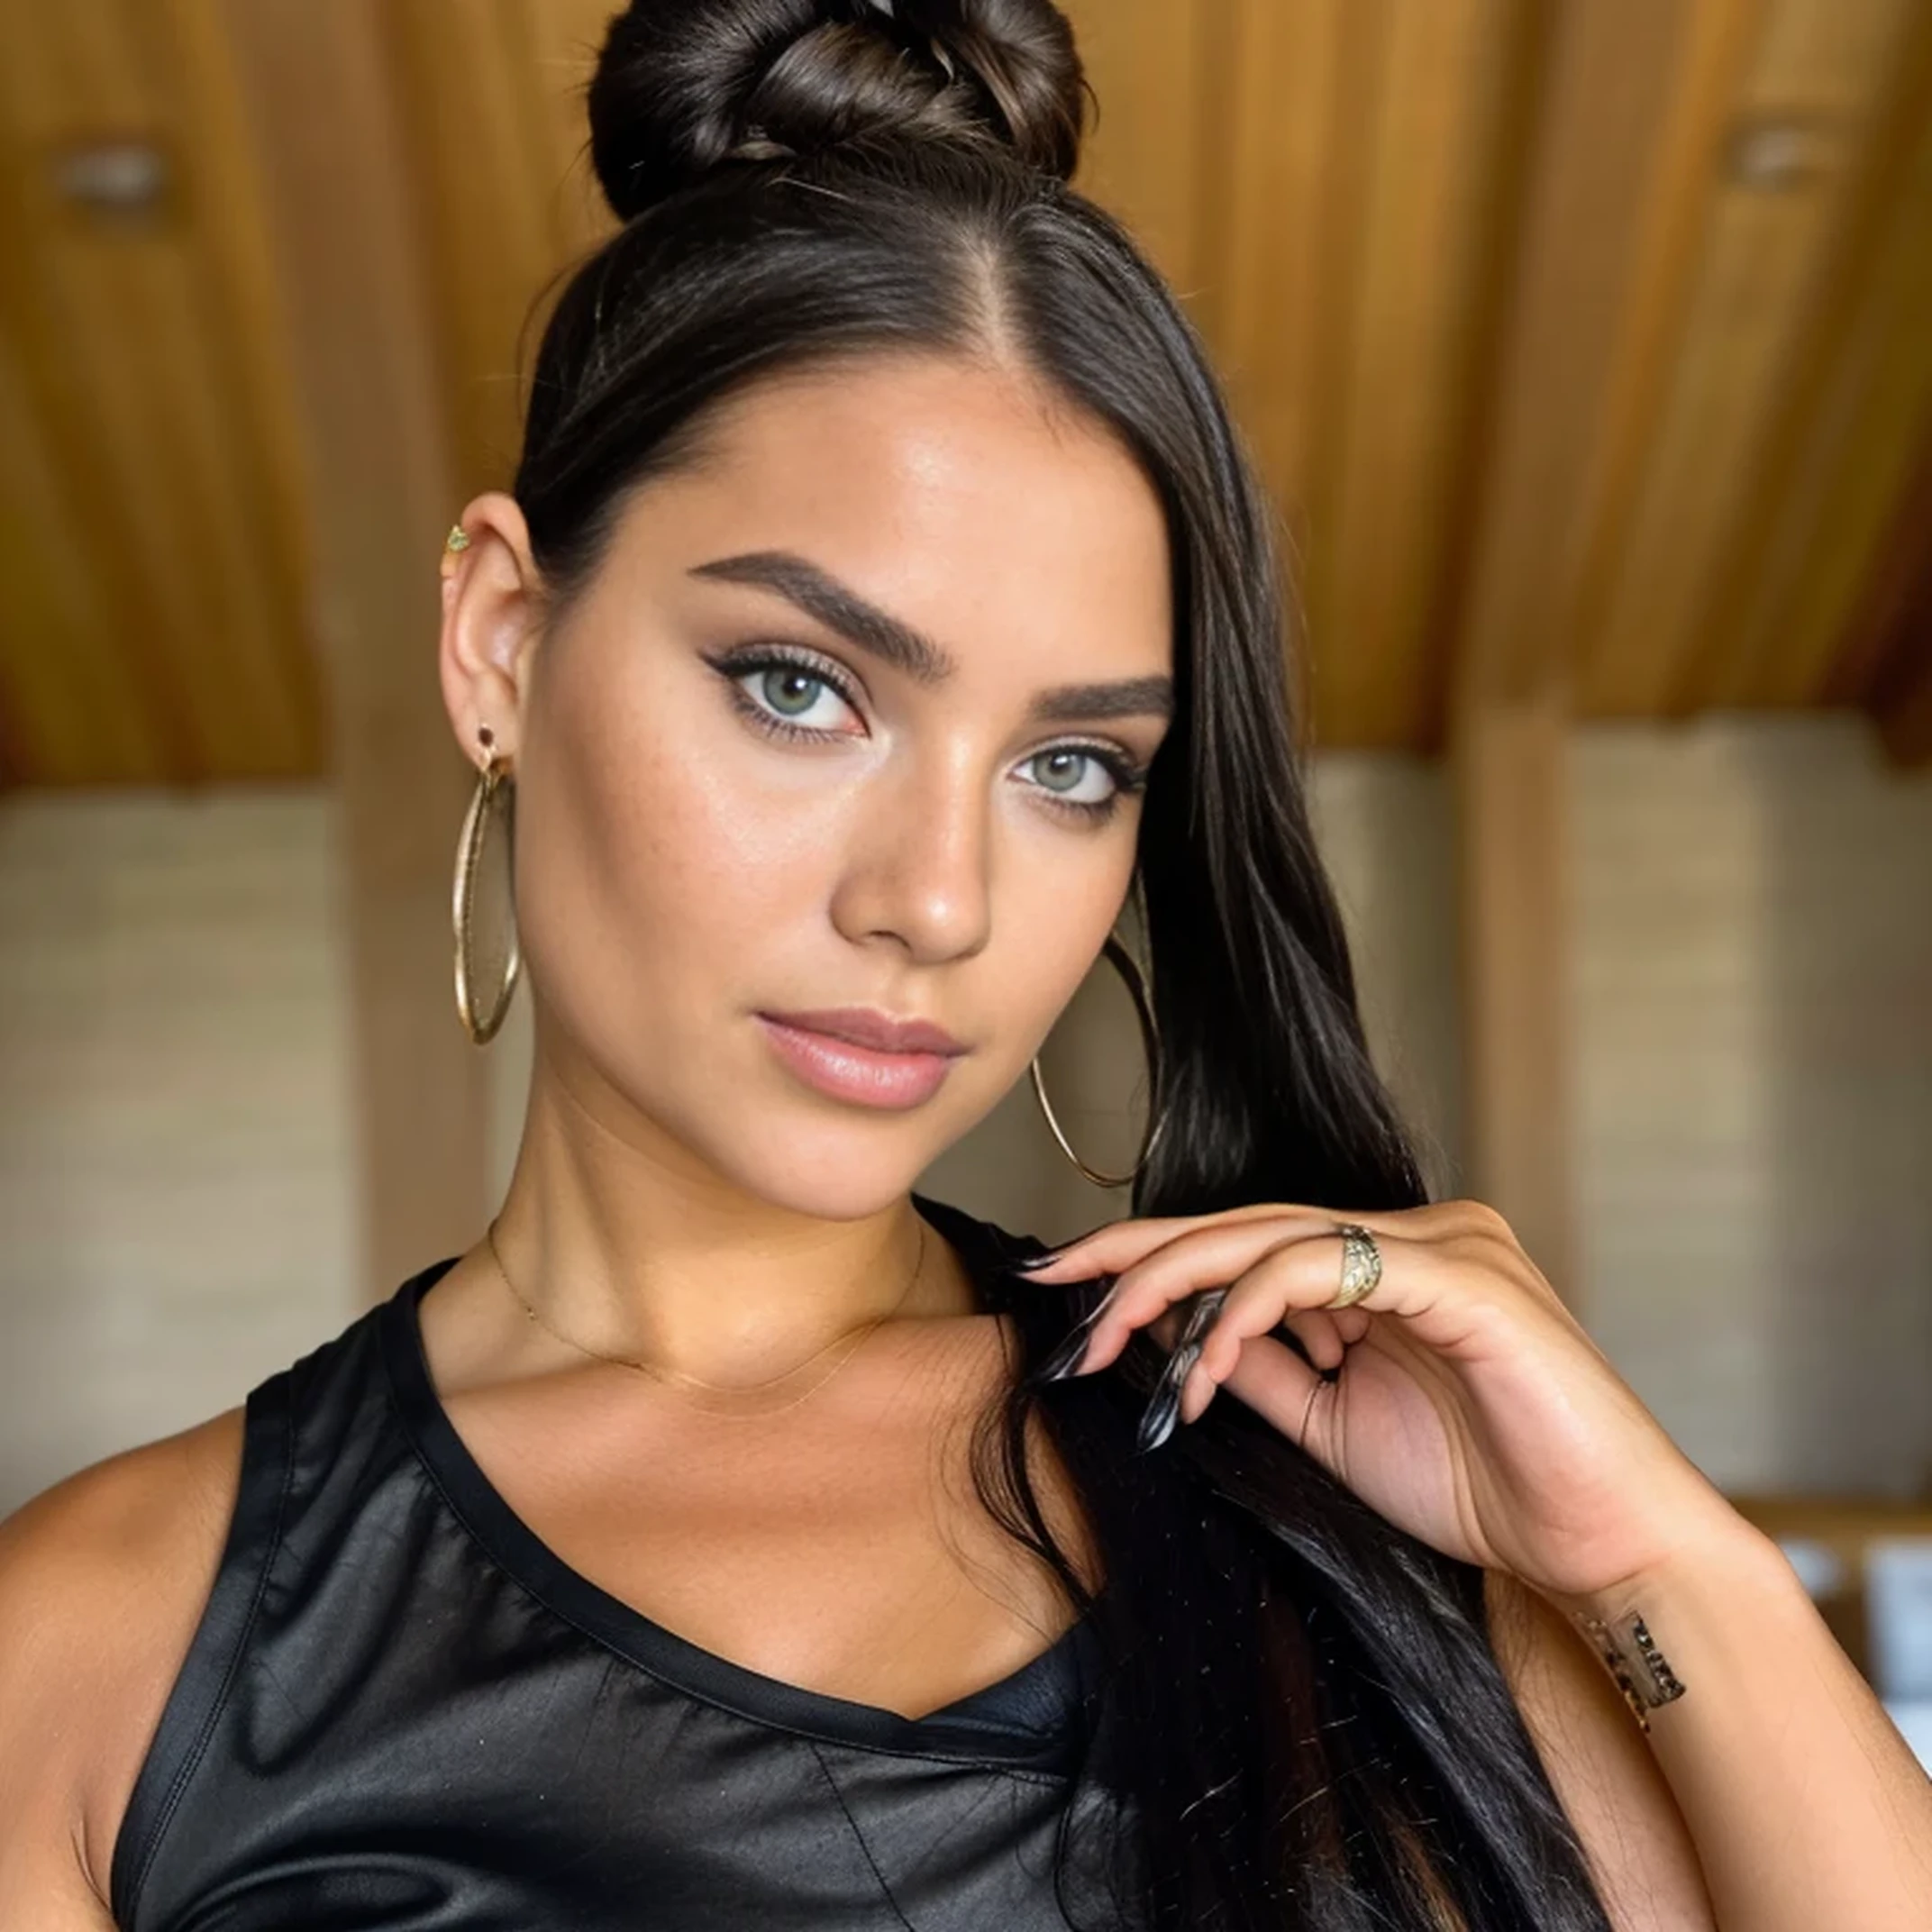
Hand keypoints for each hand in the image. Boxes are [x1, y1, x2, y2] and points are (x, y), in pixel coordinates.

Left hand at [1020, 1200, 1744, 1606]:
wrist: (1600, 1549)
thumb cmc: (1485, 1490)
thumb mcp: (1333, 1425)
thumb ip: (1261, 1369)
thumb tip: (1171, 1338)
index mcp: (1388, 1263)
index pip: (1247, 1241)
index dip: (1148, 1258)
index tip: (1063, 1289)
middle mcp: (1416, 1234)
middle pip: (1244, 1223)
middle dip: (1134, 1258)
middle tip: (1052, 1290)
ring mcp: (1445, 1244)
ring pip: (1272, 1234)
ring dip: (1174, 1286)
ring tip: (1105, 1340)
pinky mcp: (1464, 1275)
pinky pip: (1326, 1268)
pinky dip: (1246, 1307)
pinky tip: (1200, 1361)